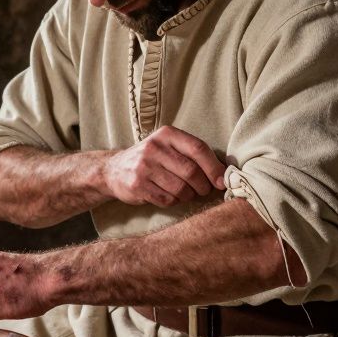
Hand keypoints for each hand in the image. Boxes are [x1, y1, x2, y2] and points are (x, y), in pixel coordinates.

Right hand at [103, 126, 225, 206]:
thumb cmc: (152, 159)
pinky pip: (167, 200)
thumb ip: (193, 155)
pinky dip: (174, 202)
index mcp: (166, 134)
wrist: (114, 170)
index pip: (198, 148)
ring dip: (188, 196)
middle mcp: (154, 148)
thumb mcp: (169, 147)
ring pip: (181, 189)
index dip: (214, 167)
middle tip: (204, 190)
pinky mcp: (138, 185)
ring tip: (184, 193)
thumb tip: (223, 174)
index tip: (222, 181)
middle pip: (191, 171)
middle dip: (203, 186)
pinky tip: (169, 196)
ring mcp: (144, 167)